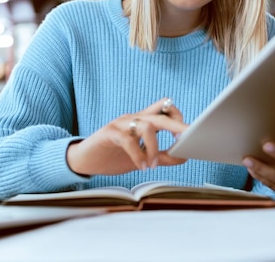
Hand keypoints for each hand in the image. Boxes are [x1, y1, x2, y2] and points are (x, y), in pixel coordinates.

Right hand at [66, 98, 187, 175]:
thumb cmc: (114, 156)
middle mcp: (134, 118)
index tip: (189, 135)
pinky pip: (127, 140)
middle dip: (177, 125)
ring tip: (152, 165)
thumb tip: (184, 156)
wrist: (85, 160)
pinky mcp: (109, 133)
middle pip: (160, 115)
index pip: (166, 109)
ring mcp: (121, 124)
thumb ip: (162, 156)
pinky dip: (137, 155)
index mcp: (143, 121)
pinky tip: (140, 166)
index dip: (179, 118)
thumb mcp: (143, 158)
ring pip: (146, 126)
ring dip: (154, 148)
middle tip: (187, 139)